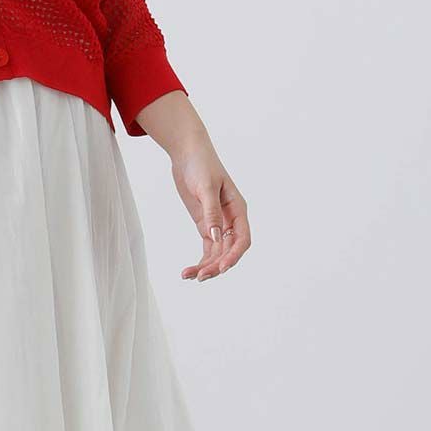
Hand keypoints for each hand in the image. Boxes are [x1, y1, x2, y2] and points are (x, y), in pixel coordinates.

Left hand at [172, 140, 250, 281]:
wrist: (187, 153)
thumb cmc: (201, 165)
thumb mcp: (206, 188)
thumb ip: (211, 212)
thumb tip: (216, 236)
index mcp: (238, 210)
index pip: (243, 239)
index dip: (234, 255)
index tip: (221, 268)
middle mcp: (231, 220)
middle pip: (229, 250)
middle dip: (216, 265)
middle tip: (200, 277)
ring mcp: (218, 224)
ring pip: (217, 253)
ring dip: (206, 266)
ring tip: (189, 276)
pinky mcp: (204, 224)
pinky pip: (207, 248)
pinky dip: (200, 260)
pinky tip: (188, 270)